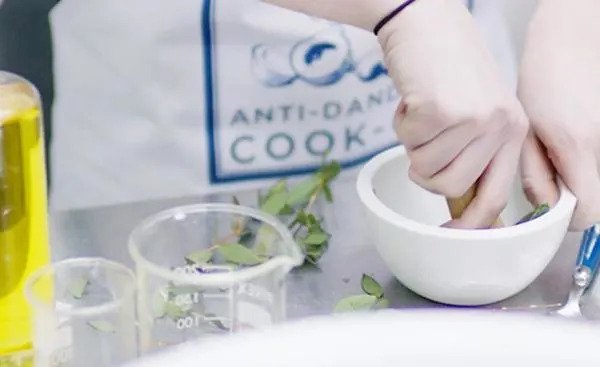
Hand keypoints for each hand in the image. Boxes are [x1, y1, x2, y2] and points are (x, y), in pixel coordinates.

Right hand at [378, 0, 527, 227]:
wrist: (427, 22)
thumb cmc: (447, 67)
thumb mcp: (476, 111)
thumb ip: (473, 155)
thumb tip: (460, 206)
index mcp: (513, 130)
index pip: (496, 194)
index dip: (471, 223)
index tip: (451, 233)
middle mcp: (499, 126)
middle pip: (450, 187)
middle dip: (425, 169)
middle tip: (423, 139)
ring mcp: (471, 118)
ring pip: (425, 168)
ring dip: (412, 144)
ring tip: (422, 112)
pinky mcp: (441, 110)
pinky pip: (406, 142)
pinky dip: (400, 124)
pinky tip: (413, 99)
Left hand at [518, 0, 599, 229]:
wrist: (577, 38)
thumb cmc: (547, 77)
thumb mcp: (526, 129)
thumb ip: (535, 173)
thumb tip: (545, 206)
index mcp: (579, 146)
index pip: (590, 211)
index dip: (569, 218)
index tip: (552, 211)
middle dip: (576, 198)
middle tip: (555, 176)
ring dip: (585, 179)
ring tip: (563, 151)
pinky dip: (593, 162)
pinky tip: (576, 141)